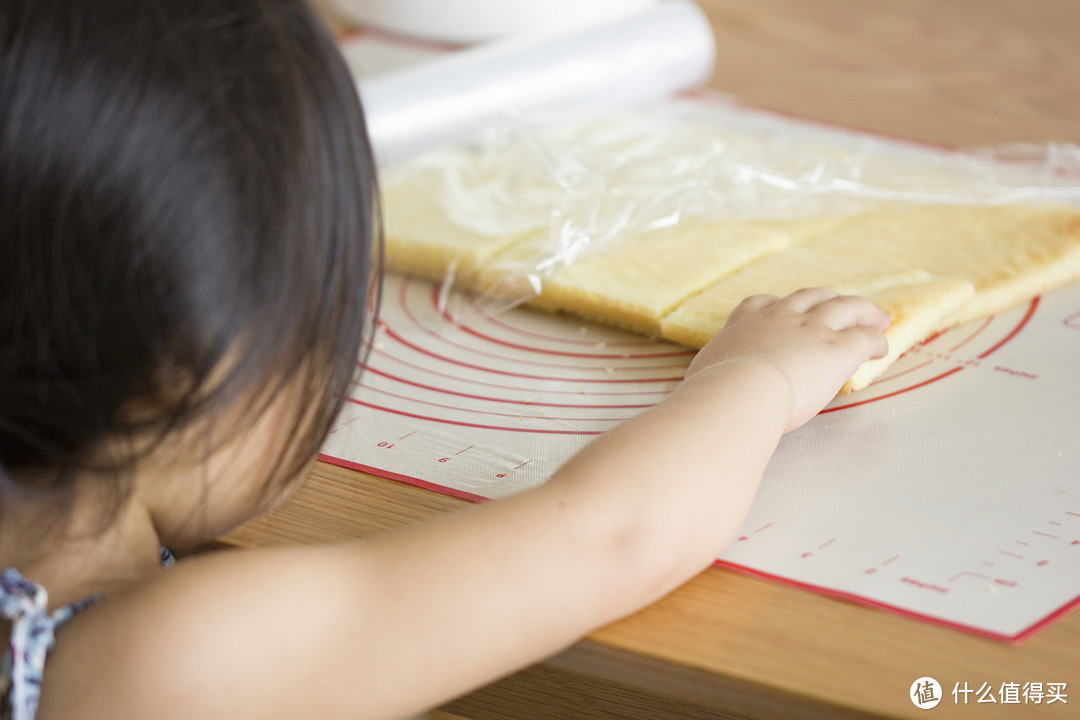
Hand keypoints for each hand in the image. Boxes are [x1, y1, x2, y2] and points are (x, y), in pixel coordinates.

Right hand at [683, 288, 890, 432]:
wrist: (739, 392)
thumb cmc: (716, 391)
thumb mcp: (706, 375)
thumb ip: (713, 376)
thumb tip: (702, 393)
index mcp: (746, 325)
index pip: (760, 304)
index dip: (777, 306)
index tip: (784, 310)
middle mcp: (780, 319)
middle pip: (810, 296)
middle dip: (827, 299)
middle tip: (841, 306)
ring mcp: (811, 330)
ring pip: (845, 307)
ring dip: (863, 310)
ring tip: (877, 317)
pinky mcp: (837, 348)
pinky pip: (864, 337)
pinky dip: (875, 339)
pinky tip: (881, 347)